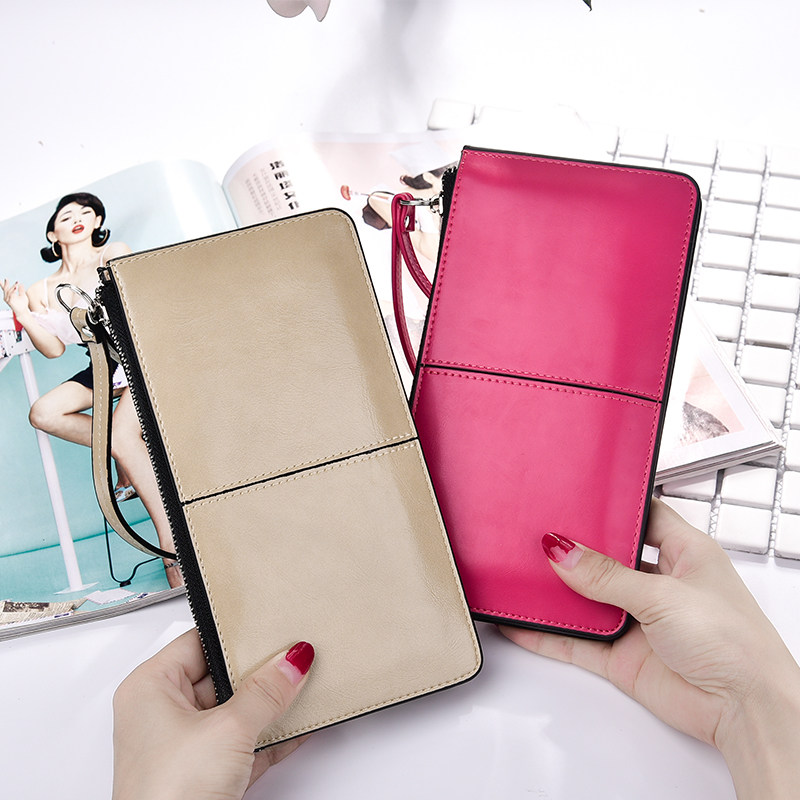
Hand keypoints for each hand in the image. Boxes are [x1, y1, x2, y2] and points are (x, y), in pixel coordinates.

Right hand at [2, 279, 29, 316]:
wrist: (23, 311)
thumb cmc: (23, 305)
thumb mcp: (23, 295)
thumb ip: (21, 290)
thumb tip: (21, 284)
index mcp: (10, 296)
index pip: (5, 289)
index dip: (3, 284)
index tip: (3, 279)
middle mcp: (7, 297)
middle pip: (6, 289)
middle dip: (6, 284)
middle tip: (6, 279)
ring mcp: (8, 300)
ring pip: (8, 291)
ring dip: (12, 287)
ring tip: (16, 284)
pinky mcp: (10, 302)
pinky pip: (10, 295)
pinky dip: (13, 291)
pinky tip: (15, 288)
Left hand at [112, 628, 314, 799]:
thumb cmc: (168, 796)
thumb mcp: (228, 729)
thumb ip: (266, 691)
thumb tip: (292, 661)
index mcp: (149, 688)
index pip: (199, 642)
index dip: (237, 635)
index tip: (272, 626)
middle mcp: (160, 715)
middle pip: (219, 677)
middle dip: (258, 672)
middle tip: (293, 656)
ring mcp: (182, 748)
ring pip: (234, 712)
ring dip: (268, 705)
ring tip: (302, 685)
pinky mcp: (203, 778)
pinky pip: (242, 744)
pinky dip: (268, 736)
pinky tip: (298, 725)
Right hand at [500, 497, 799, 798]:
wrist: (745, 711)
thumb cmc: (733, 642)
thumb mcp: (664, 594)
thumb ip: (607, 576)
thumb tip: (562, 552)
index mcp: (684, 553)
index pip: (642, 518)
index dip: (611, 508)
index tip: (574, 497)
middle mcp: (661, 583)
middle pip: (607, 557)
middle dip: (576, 548)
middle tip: (536, 532)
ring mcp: (640, 620)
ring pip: (588, 599)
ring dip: (558, 592)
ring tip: (520, 573)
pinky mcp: (624, 656)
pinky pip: (578, 642)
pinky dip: (550, 635)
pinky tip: (523, 625)